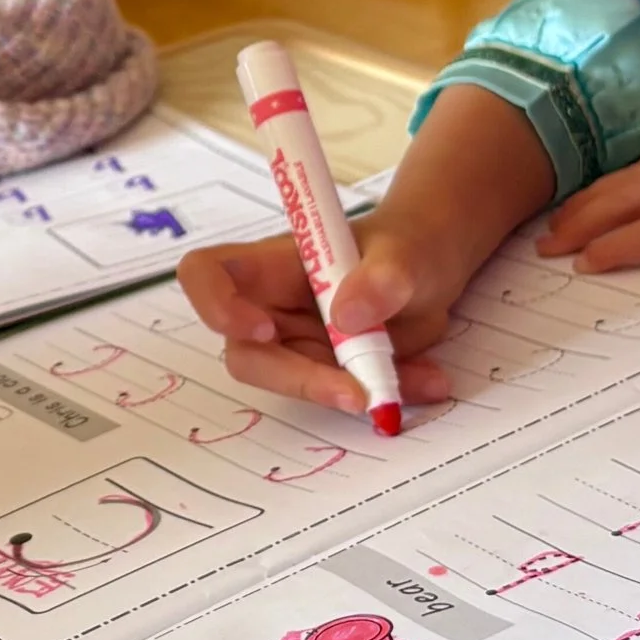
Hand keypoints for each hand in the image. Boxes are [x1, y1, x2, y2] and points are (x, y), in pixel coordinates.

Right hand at [178, 211, 461, 417]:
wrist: (433, 268)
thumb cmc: (407, 244)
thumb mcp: (406, 254)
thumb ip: (382, 279)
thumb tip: (346, 316)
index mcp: (272, 264)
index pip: (206, 274)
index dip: (217, 305)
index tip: (265, 330)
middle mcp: (272, 307)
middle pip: (247, 354)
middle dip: (299, 379)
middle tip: (356, 393)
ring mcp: (297, 344)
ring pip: (295, 385)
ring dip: (350, 391)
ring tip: (412, 380)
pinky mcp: (326, 370)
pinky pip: (339, 395)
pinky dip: (382, 395)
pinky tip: (425, 380)